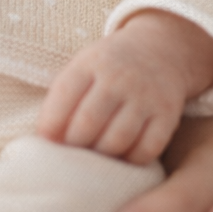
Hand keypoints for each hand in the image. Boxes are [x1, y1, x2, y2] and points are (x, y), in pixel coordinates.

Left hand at [37, 10, 212, 163]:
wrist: (159, 51)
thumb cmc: (108, 69)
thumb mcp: (83, 68)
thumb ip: (62, 98)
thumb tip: (45, 142)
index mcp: (91, 63)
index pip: (63, 96)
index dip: (49, 125)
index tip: (45, 143)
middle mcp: (119, 78)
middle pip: (87, 124)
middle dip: (73, 146)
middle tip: (70, 157)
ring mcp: (146, 96)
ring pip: (117, 141)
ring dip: (101, 157)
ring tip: (94, 160)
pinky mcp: (167, 115)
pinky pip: (146, 150)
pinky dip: (130, 161)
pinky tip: (121, 158)